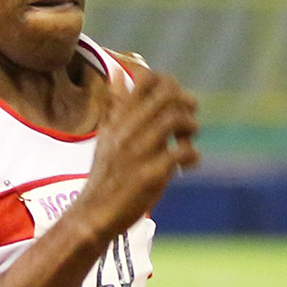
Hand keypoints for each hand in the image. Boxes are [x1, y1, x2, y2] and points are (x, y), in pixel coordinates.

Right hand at [76, 72, 200, 239]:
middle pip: (168, 96)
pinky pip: (184, 153)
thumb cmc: (106, 174)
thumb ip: (115, 104)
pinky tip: (187, 164)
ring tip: (186, 140)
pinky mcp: (151, 174)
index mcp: (118, 120)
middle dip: (186, 102)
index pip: (146, 80)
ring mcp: (139, 152)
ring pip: (177, 120)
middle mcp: (127, 131)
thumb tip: (117, 72)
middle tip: (187, 118)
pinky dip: (192, 156)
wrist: (93, 213)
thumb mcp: (107, 134)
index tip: (172, 96)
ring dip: (190, 128)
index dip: (167, 81)